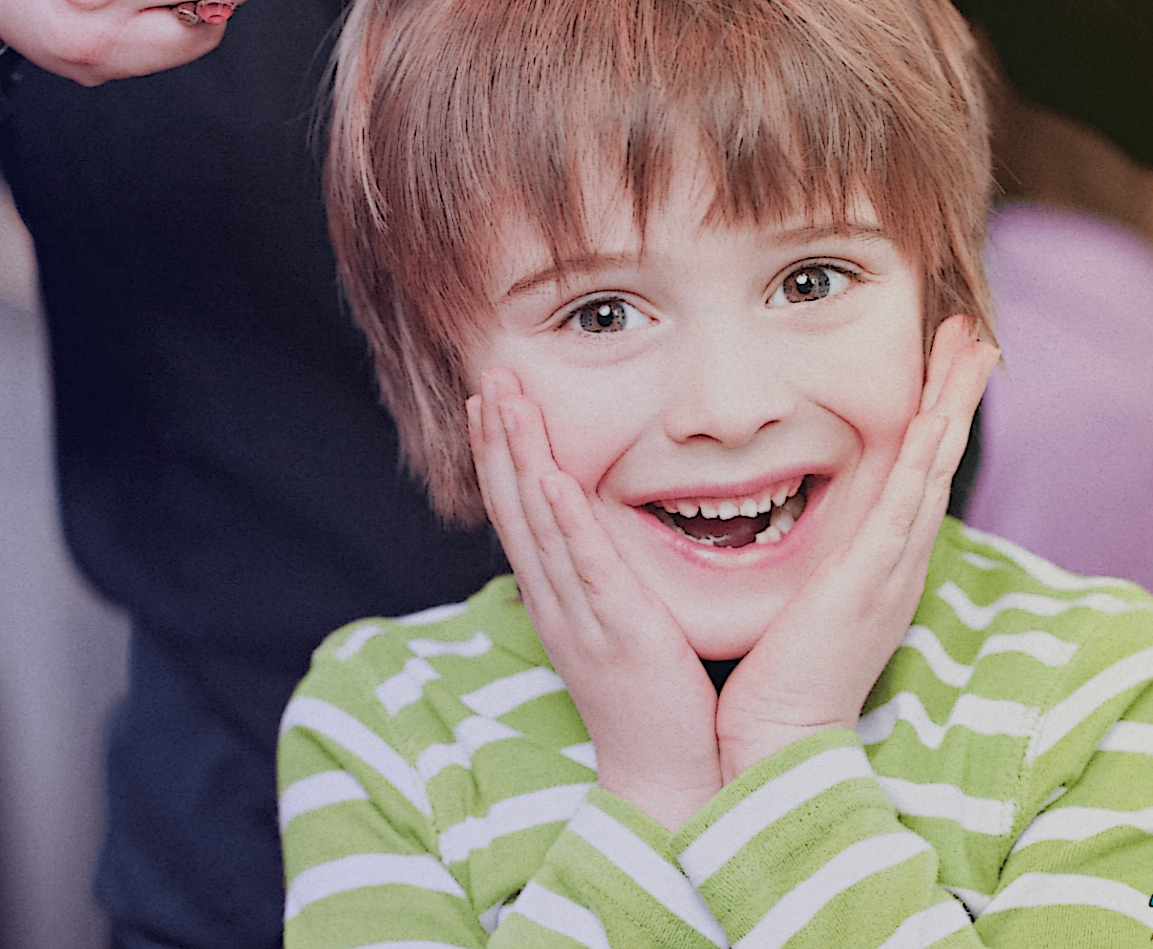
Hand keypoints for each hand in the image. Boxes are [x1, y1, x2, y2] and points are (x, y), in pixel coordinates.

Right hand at [469, 368, 721, 829]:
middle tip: (489, 375)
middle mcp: (553, 599)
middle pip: (514, 504)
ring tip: (506, 401)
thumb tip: (592, 533)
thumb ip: (597, 578)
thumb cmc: (648, 698)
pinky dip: (563, 520)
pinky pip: (584, 565)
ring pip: (538, 522)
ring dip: (520, 457)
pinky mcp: (618, 629)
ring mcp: (579, 614)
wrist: (662, 777)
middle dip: (499, 437)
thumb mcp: (611, 625)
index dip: (498, 453)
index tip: (490, 399)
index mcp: (552, 596)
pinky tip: (551, 477)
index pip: (515, 511)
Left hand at [715, 316, 999, 781]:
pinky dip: (925, 458)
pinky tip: (936, 418)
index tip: (943, 367)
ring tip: (973, 351)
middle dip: (957, 394)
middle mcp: (899, 557)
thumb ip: (817, 558)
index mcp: (884, 561)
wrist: (782, 736)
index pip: (918, 472)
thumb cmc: (783, 672)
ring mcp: (891, 566)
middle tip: (975, 337)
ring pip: (933, 468)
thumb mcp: (809, 599)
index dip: (936, 416)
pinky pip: (905, 505)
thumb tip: (792, 518)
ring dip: (953, 405)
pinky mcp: (869, 578)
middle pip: (939, 459)